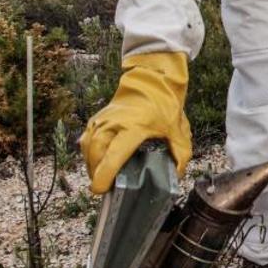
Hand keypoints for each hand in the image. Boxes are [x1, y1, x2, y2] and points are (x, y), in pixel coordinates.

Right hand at [80, 51, 191, 193]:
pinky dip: (89, 153)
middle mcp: (114, 122)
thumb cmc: (164, 104)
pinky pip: (87, 139)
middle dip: (96, 172)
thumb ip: (180, 154)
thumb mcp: (178, 130)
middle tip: (104, 187)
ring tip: (101, 177)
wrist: (153, 79)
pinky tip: (97, 162)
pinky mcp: (98, 117)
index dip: (105, 174)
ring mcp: (103, 119)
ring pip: (88, 146)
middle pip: (96, 152)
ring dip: (91, 164)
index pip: (114, 154)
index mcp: (134, 127)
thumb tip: (176, 175)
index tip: (100, 189)